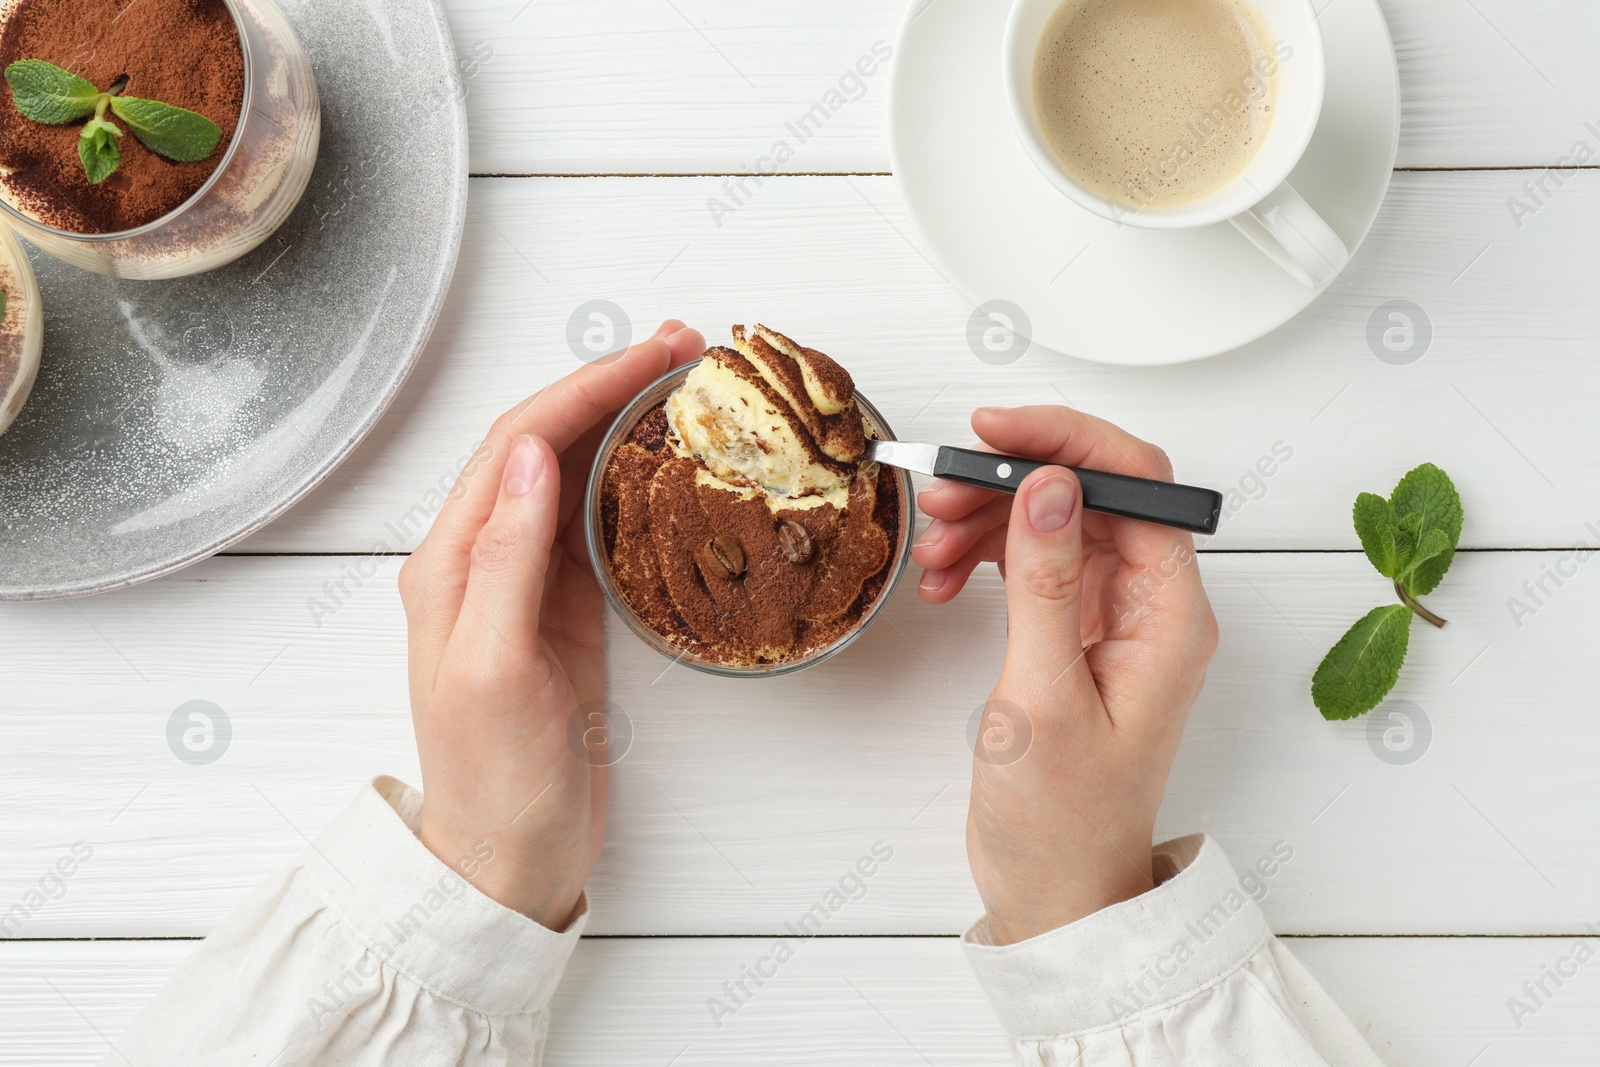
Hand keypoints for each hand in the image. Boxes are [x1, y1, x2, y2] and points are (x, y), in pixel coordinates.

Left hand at [399, 321, 705, 928]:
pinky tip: (662, 466)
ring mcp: (524, 584)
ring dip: (619, 424)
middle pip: (545, 443)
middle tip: (682, 353)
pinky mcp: (561, 611)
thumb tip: (538, 456)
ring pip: (571, 475)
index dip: (584, 388)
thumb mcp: (497, 668)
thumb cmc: (494, 778)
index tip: (652, 357)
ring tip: (679, 390)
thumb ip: (510, 558)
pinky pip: (593, 524)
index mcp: (452, 563)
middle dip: (608, 387)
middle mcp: (482, 559)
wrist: (506, 856)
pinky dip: (629, 482)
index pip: (520, 444)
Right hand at [912, 406, 1218, 944]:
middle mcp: (1152, 607)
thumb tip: (1049, 483)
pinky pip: (1034, 564)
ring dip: (990, 518)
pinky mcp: (1076, 635)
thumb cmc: (1063, 819)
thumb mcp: (1043, 695)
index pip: (1138, 483)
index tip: (993, 431)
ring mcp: (1114, 619)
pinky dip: (986, 556)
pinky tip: (944, 578)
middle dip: (1012, 479)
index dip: (1066, 441)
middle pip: (1091, 493)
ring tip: (933, 545)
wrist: (1055, 893)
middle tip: (941, 490)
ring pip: (1055, 523)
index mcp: (1171, 616)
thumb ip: (1045, 581)